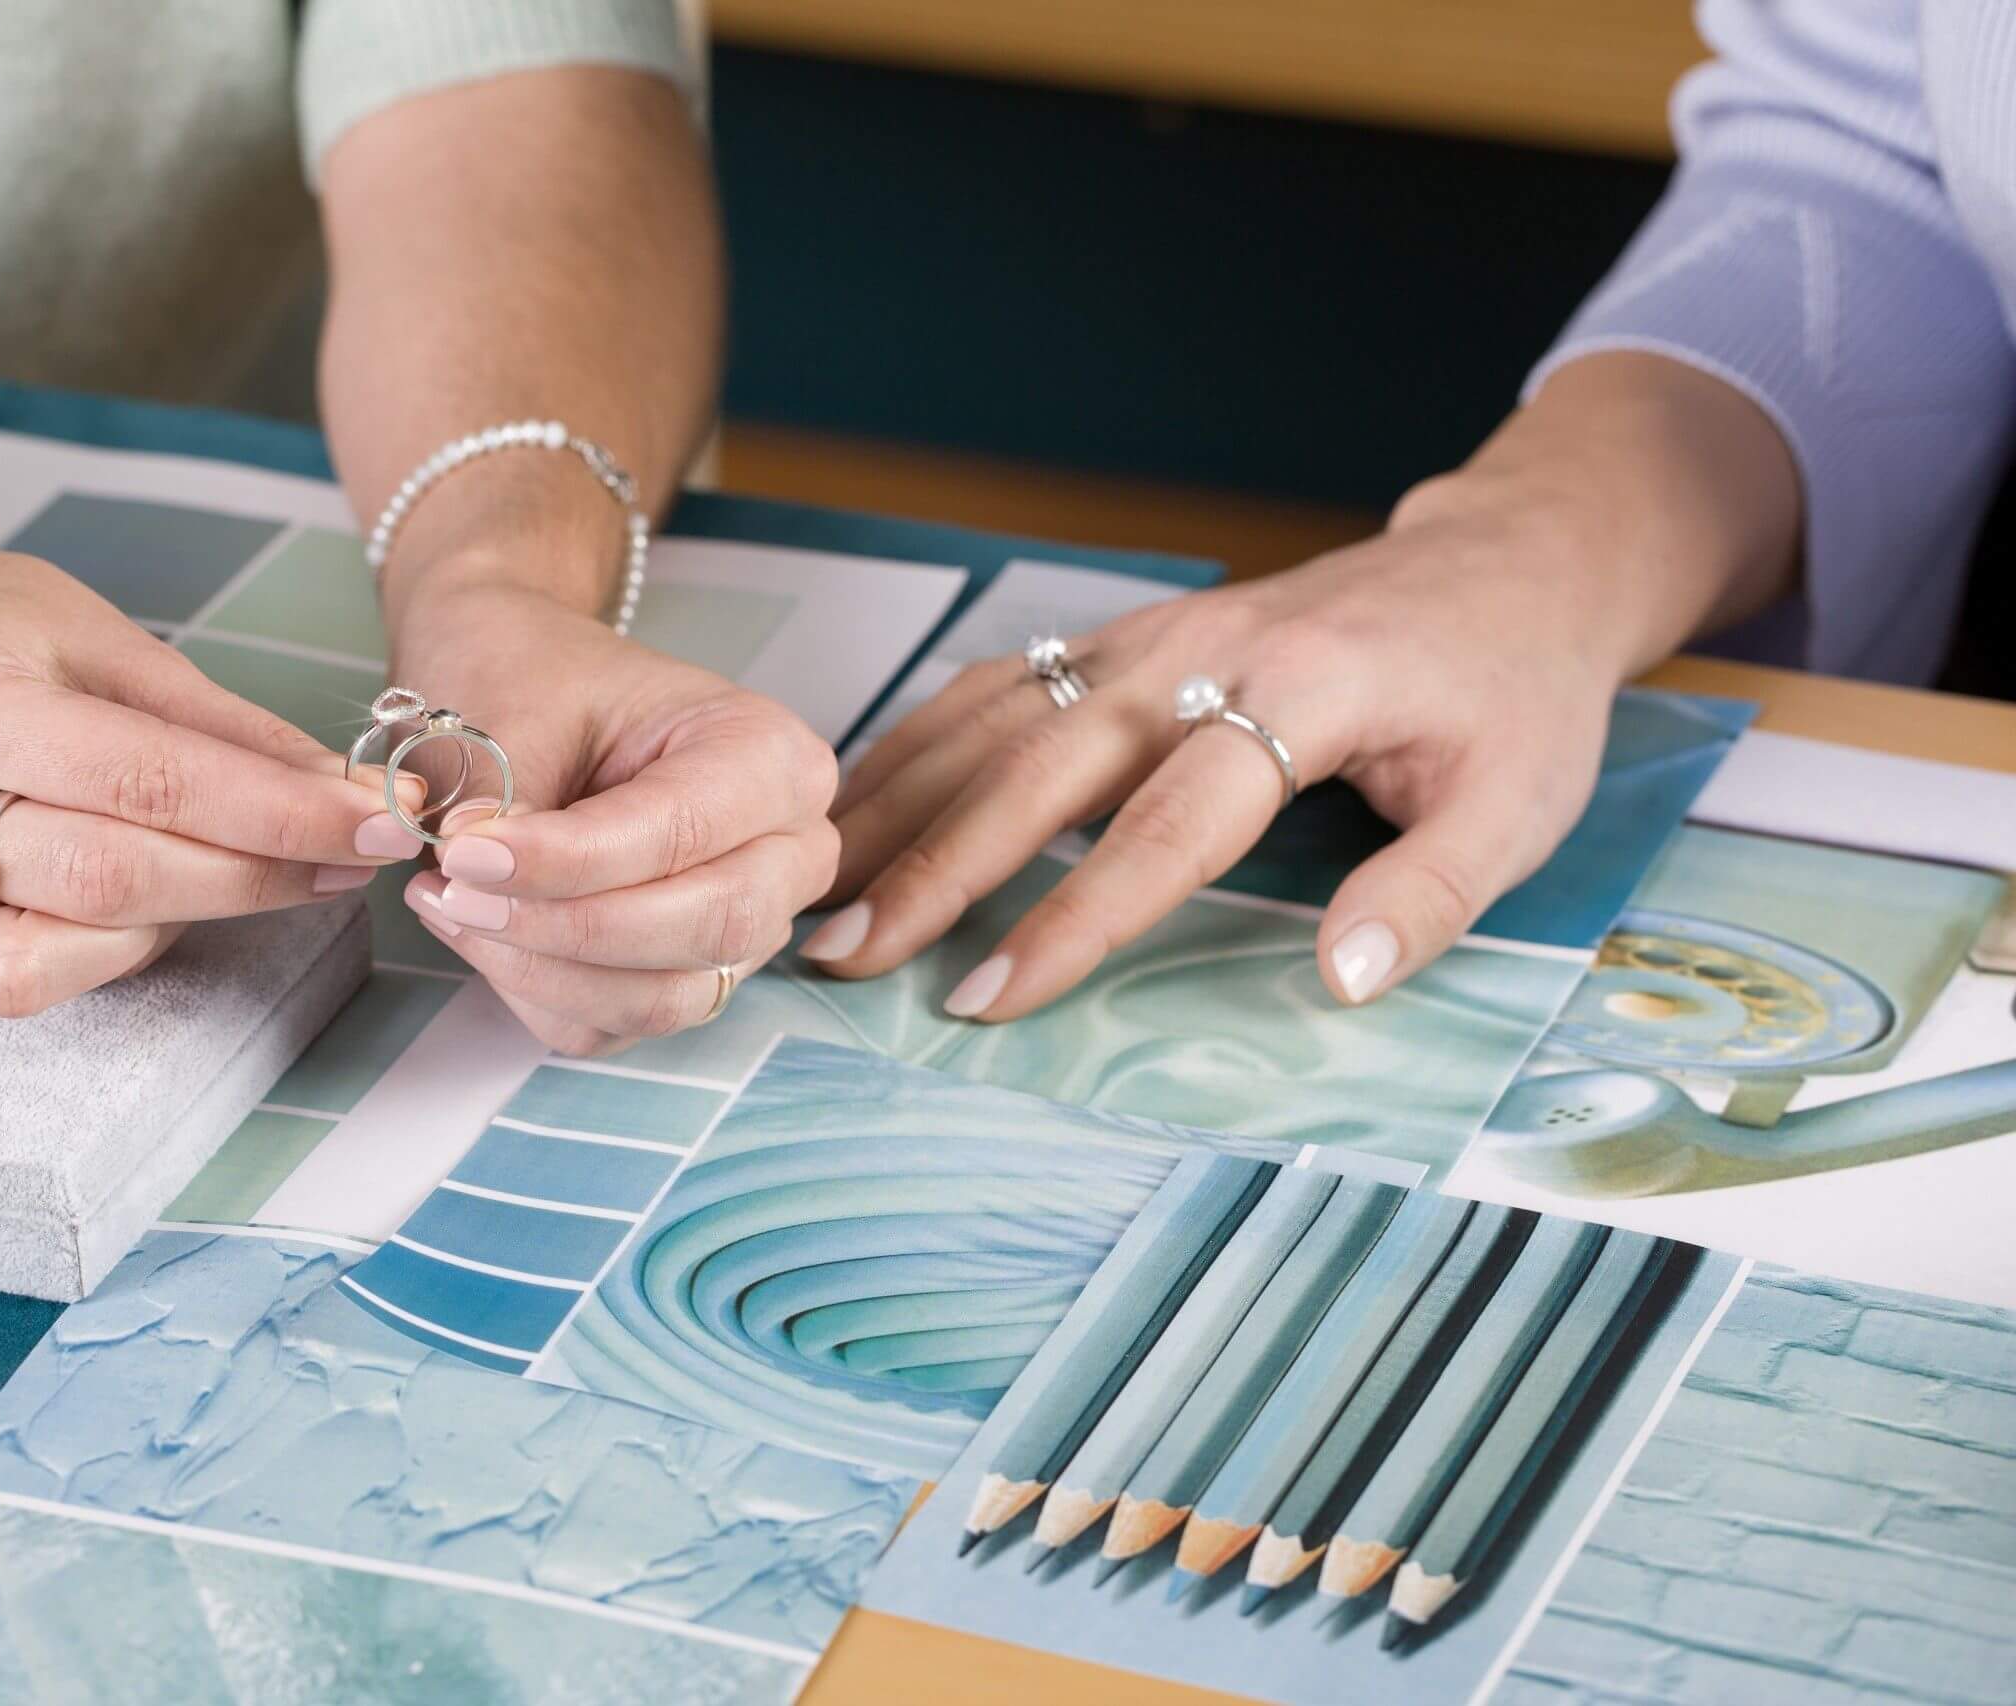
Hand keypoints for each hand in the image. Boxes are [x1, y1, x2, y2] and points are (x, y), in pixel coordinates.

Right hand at [0, 540, 418, 1016]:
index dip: (281, 811)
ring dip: (207, 908)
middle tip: (359, 855)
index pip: (148, 775)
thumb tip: (346, 790)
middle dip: (263, 868)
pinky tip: (156, 905)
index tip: (381, 818)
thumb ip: (220, 724)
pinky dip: (115, 950)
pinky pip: (22, 979)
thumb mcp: (101, 636)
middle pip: (117, 868)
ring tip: (271, 870)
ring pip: (78, 931)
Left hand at [388, 585, 838, 1054]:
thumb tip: (475, 869)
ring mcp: (748, 928)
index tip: (464, 850)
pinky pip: (615, 1025)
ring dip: (540, 969)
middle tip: (454, 883)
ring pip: (662, 998)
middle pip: (703, 927)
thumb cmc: (538, 681)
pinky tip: (476, 928)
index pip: (682, 833)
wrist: (528, 685)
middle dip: (564, 925)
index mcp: (770, 755)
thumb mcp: (514, 714)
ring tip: (449, 899)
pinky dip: (534, 991)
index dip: (568, 860)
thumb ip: (503, 798)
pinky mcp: (688, 980)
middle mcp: (787, 850)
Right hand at [807, 484, 1632, 1020]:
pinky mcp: (1124, 633)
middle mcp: (1200, 650)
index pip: (1165, 828)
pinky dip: (913, 747)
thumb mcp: (1518, 804)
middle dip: (931, 868)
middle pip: (1037, 765)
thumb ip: (1430, 896)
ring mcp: (1148, 632)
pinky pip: (996, 687)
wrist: (1503, 562)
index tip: (986, 998)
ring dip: (893, 804)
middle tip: (842, 955)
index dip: (1070, 919)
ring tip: (814, 893)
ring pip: (990, 717)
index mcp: (1300, 693)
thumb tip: (1338, 981)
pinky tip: (855, 809)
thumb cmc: (1512, 694)